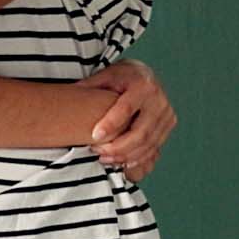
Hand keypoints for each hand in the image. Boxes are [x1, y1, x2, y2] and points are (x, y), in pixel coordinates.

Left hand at [80, 59, 172, 180]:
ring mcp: (166, 114)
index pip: (127, 108)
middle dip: (118, 147)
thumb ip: (91, 86)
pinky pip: (154, 148)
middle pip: (141, 132)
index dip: (111, 124)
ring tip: (105, 158)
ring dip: (126, 156)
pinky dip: (137, 158)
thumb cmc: (122, 77)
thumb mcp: (106, 75)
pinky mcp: (168, 125)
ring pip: (148, 144)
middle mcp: (159, 100)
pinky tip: (120, 162)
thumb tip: (69, 95)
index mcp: (143, 85)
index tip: (95, 136)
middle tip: (98, 153)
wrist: (145, 76)